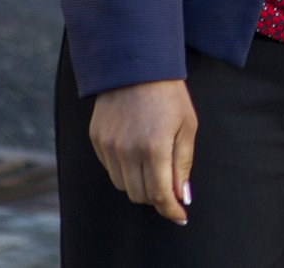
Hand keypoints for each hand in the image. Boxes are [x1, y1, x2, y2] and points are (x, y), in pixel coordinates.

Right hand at [89, 79, 196, 224]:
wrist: (136, 66)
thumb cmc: (169, 95)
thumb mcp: (187, 126)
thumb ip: (183, 164)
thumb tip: (182, 196)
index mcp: (154, 148)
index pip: (160, 194)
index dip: (171, 210)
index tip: (180, 216)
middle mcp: (127, 151)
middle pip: (140, 196)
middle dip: (157, 197)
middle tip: (170, 187)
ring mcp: (108, 146)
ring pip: (124, 186)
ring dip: (140, 185)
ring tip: (154, 166)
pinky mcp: (96, 140)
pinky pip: (111, 170)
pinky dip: (125, 171)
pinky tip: (136, 154)